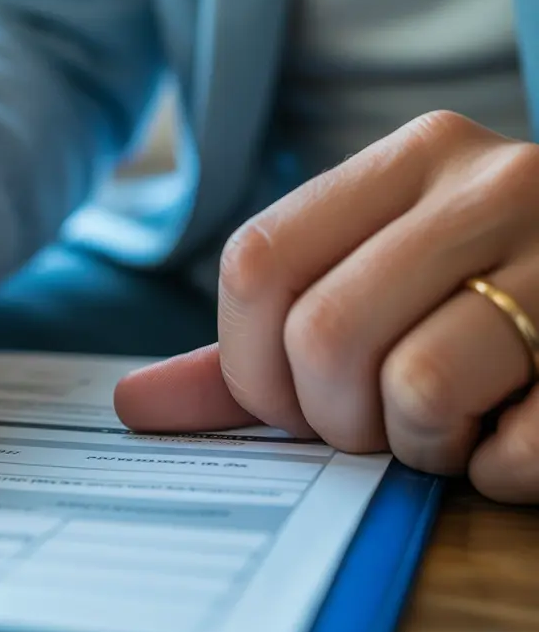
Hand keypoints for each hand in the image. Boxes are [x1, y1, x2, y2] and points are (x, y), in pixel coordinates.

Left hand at [114, 111, 538, 503]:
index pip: (257, 262)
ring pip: (417, 390)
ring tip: (453, 425)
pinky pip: (517, 452)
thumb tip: (132, 406)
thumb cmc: (480, 294)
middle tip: (374, 420)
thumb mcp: (370, 285)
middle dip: (332, 416)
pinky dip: (499, 473)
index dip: (248, 359)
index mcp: (411, 158)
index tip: (285, 395)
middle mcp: (493, 184)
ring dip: (418, 447)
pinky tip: (517, 434)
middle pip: (325, 334)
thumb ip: (253, 348)